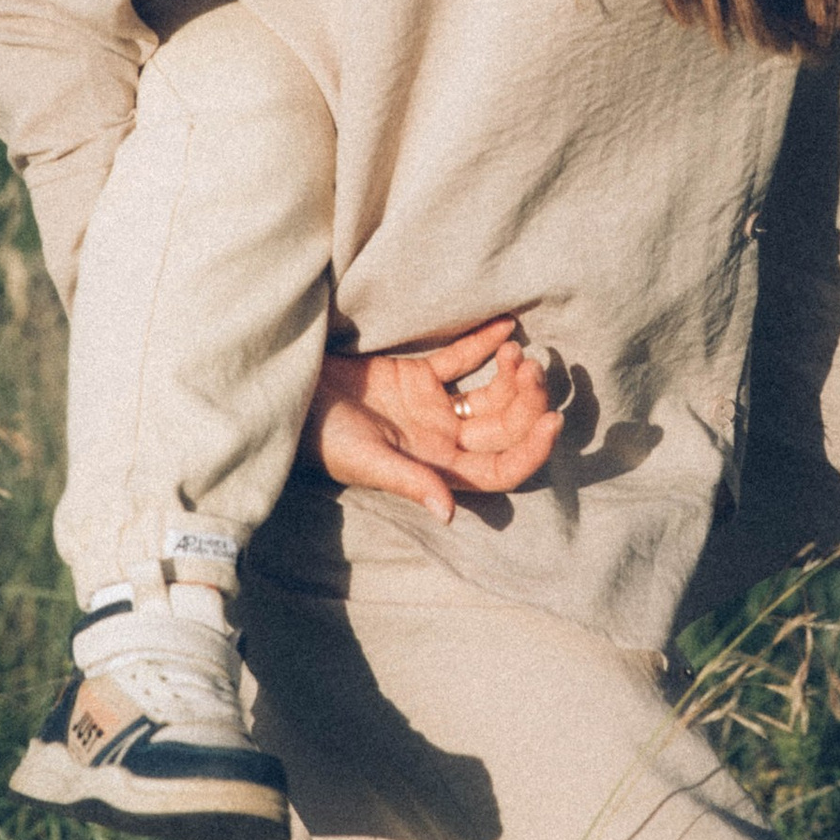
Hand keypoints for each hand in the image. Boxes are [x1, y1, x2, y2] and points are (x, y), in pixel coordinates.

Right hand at [304, 316, 562, 522]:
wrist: (288, 399)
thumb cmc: (320, 438)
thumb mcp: (365, 460)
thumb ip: (411, 482)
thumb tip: (450, 514)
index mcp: (438, 468)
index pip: (500, 468)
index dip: (531, 450)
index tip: (551, 419)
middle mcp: (443, 440)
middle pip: (503, 427)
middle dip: (526, 401)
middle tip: (531, 368)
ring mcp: (433, 407)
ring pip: (490, 394)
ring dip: (510, 375)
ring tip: (515, 350)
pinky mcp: (418, 376)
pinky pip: (461, 360)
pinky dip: (484, 343)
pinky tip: (506, 325)